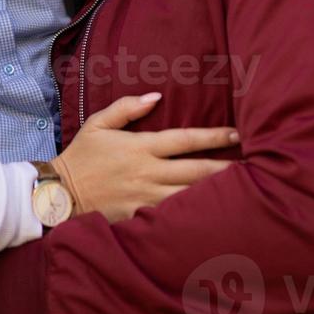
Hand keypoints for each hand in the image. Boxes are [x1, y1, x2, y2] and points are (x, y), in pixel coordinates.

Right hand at [53, 92, 237, 222]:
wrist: (60, 193)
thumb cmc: (81, 156)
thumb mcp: (98, 123)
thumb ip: (127, 107)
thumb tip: (156, 96)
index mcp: (141, 147)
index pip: (185, 139)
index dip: (213, 136)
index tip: (236, 134)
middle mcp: (148, 172)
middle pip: (196, 169)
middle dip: (226, 167)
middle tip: (253, 165)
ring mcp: (146, 197)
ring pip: (190, 194)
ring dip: (217, 192)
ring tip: (243, 190)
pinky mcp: (141, 217)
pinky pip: (174, 215)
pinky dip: (194, 213)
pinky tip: (213, 213)